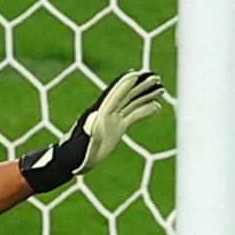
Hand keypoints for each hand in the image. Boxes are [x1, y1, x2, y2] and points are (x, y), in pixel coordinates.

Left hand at [18, 69, 166, 192]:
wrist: (73, 160)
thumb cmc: (76, 153)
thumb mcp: (83, 144)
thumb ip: (89, 135)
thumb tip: (91, 126)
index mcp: (99, 113)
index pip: (114, 95)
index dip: (125, 84)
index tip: (137, 74)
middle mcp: (107, 112)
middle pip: (126, 94)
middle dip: (140, 85)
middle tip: (155, 77)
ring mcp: (112, 118)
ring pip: (131, 102)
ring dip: (145, 94)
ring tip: (161, 88)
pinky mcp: (116, 126)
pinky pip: (132, 114)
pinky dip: (144, 109)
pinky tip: (156, 106)